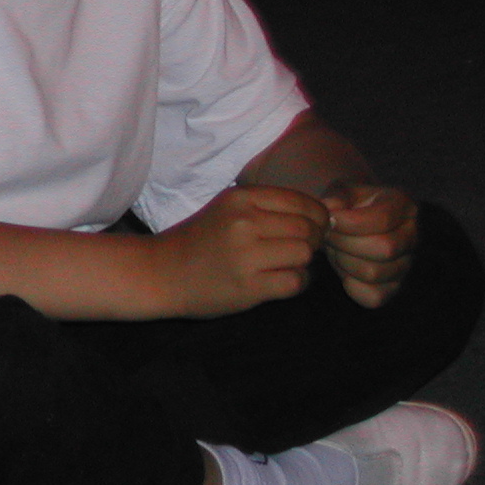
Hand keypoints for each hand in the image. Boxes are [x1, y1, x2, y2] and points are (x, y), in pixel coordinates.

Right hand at [150, 185, 328, 317]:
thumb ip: (267, 208)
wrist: (161, 272)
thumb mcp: (227, 209)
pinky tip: (281, 281)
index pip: (301, 201)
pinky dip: (296, 283)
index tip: (311, 228)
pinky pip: (295, 282)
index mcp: (240, 198)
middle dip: (314, 241)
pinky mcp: (249, 286)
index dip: (317, 217)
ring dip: (303, 263)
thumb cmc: (199, 240)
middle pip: (307, 229)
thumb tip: (323, 215)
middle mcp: (244, 222)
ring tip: (287, 265)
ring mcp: (246, 255)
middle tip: (300, 249)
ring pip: (304, 255)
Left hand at [319, 181, 417, 307]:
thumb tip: (332, 210)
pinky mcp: (393, 288)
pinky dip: (350, 285)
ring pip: (374, 274)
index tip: (329, 219)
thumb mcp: (340, 190)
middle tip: (328, 235)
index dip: (350, 222)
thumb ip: (336, 197)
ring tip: (336, 249)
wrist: (348, 222)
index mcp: (403, 206)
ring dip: (343, 262)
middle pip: (384, 249)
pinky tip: (343, 267)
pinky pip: (372, 297)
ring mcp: (406, 265)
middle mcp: (412, 236)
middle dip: (345, 242)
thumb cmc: (345, 204)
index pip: (383, 219)